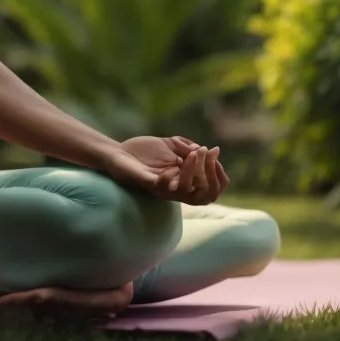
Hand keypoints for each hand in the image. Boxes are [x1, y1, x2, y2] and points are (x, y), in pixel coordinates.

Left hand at [98, 135, 229, 205]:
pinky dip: (174, 176)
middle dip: (212, 174)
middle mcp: (178, 188)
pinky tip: (176, 162)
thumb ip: (189, 147)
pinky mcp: (150, 184)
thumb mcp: (172, 144)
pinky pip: (166, 188)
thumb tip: (206, 150)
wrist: (120, 151)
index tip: (215, 152)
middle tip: (207, 153)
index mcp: (186, 180)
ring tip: (194, 154)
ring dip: (196, 172)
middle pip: (207, 196)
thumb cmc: (146, 151)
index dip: (219, 173)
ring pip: (188, 193)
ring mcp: (165, 188)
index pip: (213, 187)